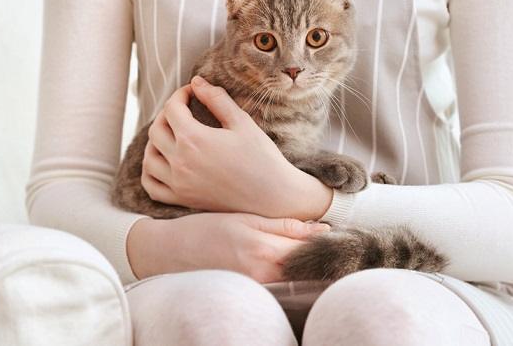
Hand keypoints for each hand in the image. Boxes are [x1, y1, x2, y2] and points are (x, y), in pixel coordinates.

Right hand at [127, 212, 330, 281]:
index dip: (328, 242)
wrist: (170, 251)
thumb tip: (322, 230)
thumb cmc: (207, 228)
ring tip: (315, 254)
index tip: (342, 236)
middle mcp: (263, 273)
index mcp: (264, 249)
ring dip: (307, 267)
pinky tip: (293, 266)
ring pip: (296, 279)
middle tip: (334, 244)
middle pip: (306, 267)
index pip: (309, 249)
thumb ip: (284, 226)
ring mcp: (256, 287)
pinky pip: (280, 286)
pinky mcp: (250, 294)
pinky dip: (291, 276)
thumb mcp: (246, 219)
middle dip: (321, 256)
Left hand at [141, 76, 332, 219]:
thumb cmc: (262, 158)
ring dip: (155, 141)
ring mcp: (179, 183)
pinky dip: (149, 172)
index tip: (192, 92)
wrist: (273, 197)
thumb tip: (197, 82)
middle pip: (156, 130)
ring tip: (171, 134)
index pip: (172, 108)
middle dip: (167, 114)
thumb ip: (217, 99)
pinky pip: (152, 186)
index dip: (180, 94)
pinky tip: (162, 162)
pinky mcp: (183, 199)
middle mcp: (180, 162)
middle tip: (183, 109)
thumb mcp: (242, 122)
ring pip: (149, 158)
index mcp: (194, 139)